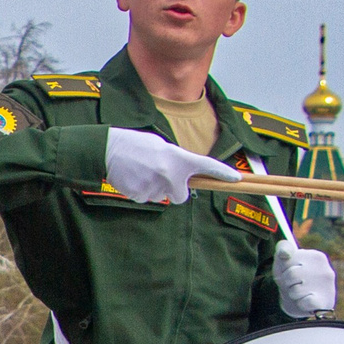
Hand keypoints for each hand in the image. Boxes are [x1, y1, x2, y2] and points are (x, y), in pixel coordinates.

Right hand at [104, 128, 239, 204]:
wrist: (107, 149)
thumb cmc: (135, 145)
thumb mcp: (161, 146)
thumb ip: (176, 160)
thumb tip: (182, 176)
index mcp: (177, 158)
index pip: (206, 166)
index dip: (222, 173)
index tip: (237, 179)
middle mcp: (170, 174)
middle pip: (182, 196)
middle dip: (174, 191)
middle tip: (161, 177)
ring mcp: (155, 187)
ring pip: (162, 197)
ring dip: (155, 189)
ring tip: (141, 172)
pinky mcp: (140, 196)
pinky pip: (147, 198)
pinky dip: (141, 191)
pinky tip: (133, 177)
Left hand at [273, 241, 337, 317]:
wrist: (299, 304)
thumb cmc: (291, 279)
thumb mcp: (283, 262)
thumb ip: (282, 249)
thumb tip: (285, 253)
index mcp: (316, 256)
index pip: (288, 258)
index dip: (283, 268)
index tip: (289, 270)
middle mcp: (325, 269)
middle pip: (291, 274)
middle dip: (287, 282)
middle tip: (294, 284)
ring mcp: (327, 286)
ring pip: (295, 290)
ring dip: (292, 294)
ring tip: (300, 293)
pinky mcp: (325, 302)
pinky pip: (304, 302)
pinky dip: (300, 304)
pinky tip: (307, 301)